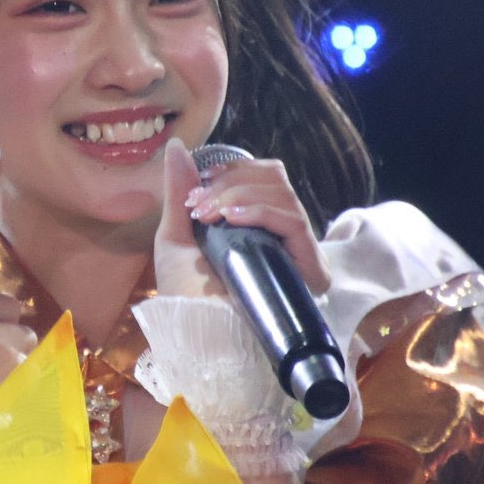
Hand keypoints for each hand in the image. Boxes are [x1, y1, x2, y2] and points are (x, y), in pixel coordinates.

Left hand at [158, 138, 331, 298]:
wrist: (195, 336)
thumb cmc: (184, 297)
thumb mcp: (176, 237)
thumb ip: (180, 191)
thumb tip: (177, 147)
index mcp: (256, 227)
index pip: (263, 178)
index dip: (234, 171)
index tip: (198, 188)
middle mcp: (281, 237)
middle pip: (276, 179)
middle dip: (233, 182)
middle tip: (199, 205)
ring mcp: (297, 252)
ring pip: (284, 195)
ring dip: (240, 194)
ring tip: (210, 215)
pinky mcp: (308, 267)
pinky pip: (293, 220)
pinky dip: (259, 211)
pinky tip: (231, 218)